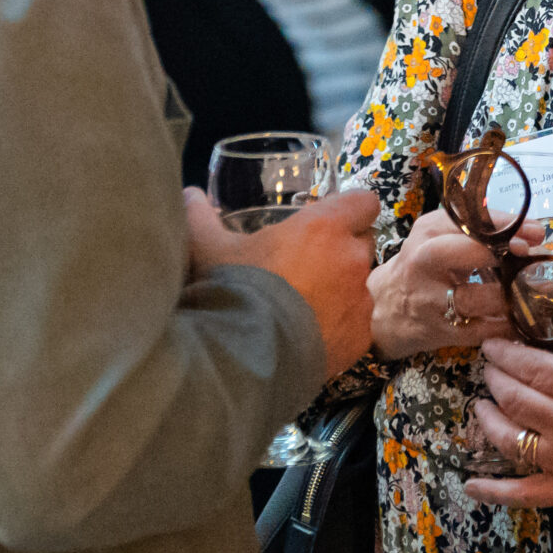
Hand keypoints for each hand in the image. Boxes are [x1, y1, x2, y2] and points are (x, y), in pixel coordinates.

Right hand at [186, 187, 378, 379]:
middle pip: (362, 244)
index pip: (365, 202)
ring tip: (304, 308)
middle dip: (342, 252)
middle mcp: (351, 259)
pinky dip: (340, 328)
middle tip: (309, 266)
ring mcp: (359, 300)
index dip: (350, 210)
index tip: (329, 223)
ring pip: (360, 287)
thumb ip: (200, 217)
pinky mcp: (360, 338)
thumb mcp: (208, 248)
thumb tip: (188, 194)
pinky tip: (309, 337)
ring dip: (341, 291)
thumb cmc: (232, 289)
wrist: (245, 358)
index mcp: (324, 227)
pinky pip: (356, 325)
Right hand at [368, 208, 546, 361]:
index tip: (537, 233)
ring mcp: (431, 299)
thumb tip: (534, 234)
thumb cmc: (422, 266)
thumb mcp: (439, 236)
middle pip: (468, 252)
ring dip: (515, 295)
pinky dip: (507, 326)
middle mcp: (426, 261)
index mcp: (430, 231)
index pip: (472, 220)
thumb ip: (480, 229)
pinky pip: (481, 330)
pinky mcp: (440, 331)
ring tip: (542, 293)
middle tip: (534, 259)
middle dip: (506, 254)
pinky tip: (525, 319)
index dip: (508, 225)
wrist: (383, 309)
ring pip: (479, 297)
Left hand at [464, 292, 552, 533]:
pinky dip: (494, 491)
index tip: (492, 344)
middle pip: (514, 399)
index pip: (531, 367)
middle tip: (485, 368)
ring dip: (488, 421)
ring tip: (480, 407)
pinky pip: (523, 493)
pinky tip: (471, 485)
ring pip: (510, 440)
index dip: (506, 354)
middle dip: (494, 380)